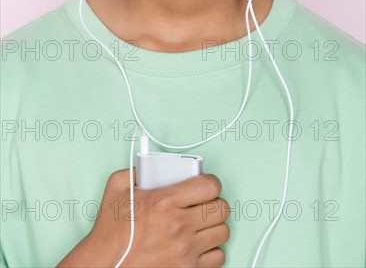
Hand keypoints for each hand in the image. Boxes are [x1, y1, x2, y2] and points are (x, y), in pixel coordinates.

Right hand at [56, 167, 230, 266]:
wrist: (105, 266)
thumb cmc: (111, 232)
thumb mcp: (116, 188)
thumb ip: (137, 169)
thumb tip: (153, 163)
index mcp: (164, 202)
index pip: (209, 185)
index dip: (210, 182)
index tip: (205, 184)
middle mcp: (178, 227)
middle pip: (221, 208)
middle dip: (214, 202)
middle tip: (203, 203)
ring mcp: (185, 251)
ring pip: (223, 231)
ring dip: (213, 225)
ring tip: (200, 223)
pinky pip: (218, 256)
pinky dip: (211, 249)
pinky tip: (198, 243)